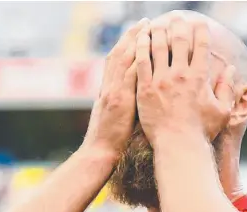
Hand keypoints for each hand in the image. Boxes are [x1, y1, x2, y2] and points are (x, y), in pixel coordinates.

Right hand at [82, 18, 149, 157]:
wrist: (100, 153)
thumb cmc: (110, 142)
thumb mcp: (112, 119)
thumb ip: (120, 104)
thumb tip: (132, 97)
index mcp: (106, 91)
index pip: (115, 62)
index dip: (125, 46)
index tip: (136, 33)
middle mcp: (108, 88)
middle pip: (118, 54)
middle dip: (131, 36)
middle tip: (143, 22)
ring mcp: (112, 92)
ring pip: (122, 60)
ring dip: (135, 41)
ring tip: (147, 27)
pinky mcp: (119, 100)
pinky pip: (129, 75)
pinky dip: (137, 59)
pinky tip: (147, 48)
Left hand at [135, 17, 234, 145]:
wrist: (178, 146)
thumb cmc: (201, 132)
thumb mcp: (222, 111)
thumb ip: (227, 88)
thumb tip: (230, 69)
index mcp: (199, 78)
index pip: (201, 46)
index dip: (200, 31)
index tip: (199, 23)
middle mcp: (180, 75)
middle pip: (178, 41)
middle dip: (178, 25)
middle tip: (176, 17)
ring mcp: (160, 81)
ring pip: (157, 47)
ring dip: (157, 32)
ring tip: (156, 24)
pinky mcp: (144, 89)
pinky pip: (141, 62)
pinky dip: (141, 47)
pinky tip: (140, 38)